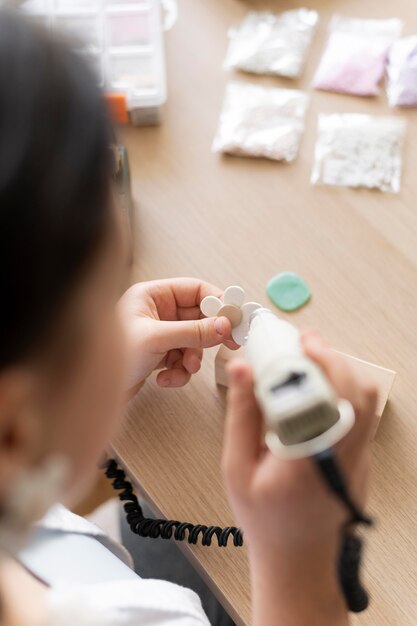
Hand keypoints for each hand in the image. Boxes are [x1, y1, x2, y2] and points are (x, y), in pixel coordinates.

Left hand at [118, 278, 237, 396]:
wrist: (91, 394)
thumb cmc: (110, 357)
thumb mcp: (156, 339)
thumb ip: (193, 331)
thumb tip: (224, 325)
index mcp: (151, 295)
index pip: (195, 290)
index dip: (217, 302)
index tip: (234, 316)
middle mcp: (156, 312)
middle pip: (198, 317)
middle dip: (207, 335)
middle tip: (228, 343)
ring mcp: (158, 334)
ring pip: (193, 341)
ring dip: (193, 357)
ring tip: (184, 367)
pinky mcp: (158, 355)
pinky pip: (183, 359)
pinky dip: (179, 371)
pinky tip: (165, 379)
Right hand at [222, 330, 376, 624]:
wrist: (297, 559)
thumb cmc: (265, 520)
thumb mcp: (237, 468)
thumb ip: (241, 415)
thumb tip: (244, 370)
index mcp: (308, 456)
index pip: (322, 395)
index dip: (315, 359)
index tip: (299, 341)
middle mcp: (342, 455)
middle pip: (355, 391)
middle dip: (332, 357)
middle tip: (306, 343)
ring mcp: (358, 460)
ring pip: (367, 402)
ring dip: (342, 374)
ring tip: (313, 362)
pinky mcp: (361, 462)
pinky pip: (363, 416)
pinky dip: (345, 393)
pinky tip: (318, 391)